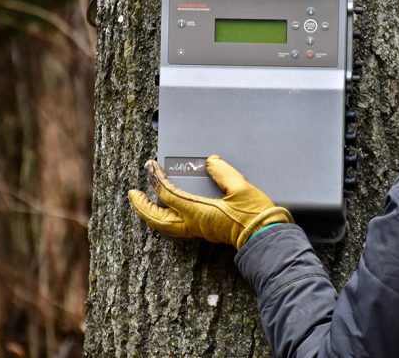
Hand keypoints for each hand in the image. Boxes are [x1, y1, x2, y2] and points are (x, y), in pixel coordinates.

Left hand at [127, 156, 292, 248]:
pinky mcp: (205, 231)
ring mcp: (198, 230)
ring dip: (150, 214)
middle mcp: (194, 224)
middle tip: (133, 193)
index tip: (150, 166)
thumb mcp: (241, 188)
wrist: (265, 237)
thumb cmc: (255, 216)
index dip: (155, 178)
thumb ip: (223, 172)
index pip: (167, 194)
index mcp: (198, 212)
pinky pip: (174, 227)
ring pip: (164, 226)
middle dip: (141, 206)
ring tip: (143, 203)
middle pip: (157, 218)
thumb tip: (210, 162)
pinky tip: (166, 212)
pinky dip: (163, 219)